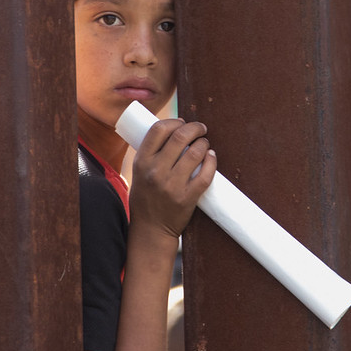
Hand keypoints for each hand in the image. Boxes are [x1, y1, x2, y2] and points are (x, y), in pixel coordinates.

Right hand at [129, 118, 216, 238]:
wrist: (150, 229)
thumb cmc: (146, 197)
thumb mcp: (140, 172)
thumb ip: (152, 154)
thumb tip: (174, 130)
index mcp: (141, 162)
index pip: (158, 130)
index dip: (174, 121)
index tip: (182, 122)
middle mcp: (155, 172)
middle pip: (180, 137)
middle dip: (195, 128)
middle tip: (201, 129)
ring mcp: (172, 185)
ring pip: (195, 153)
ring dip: (204, 143)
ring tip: (205, 144)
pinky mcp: (187, 198)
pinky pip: (205, 174)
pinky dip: (211, 161)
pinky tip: (211, 156)